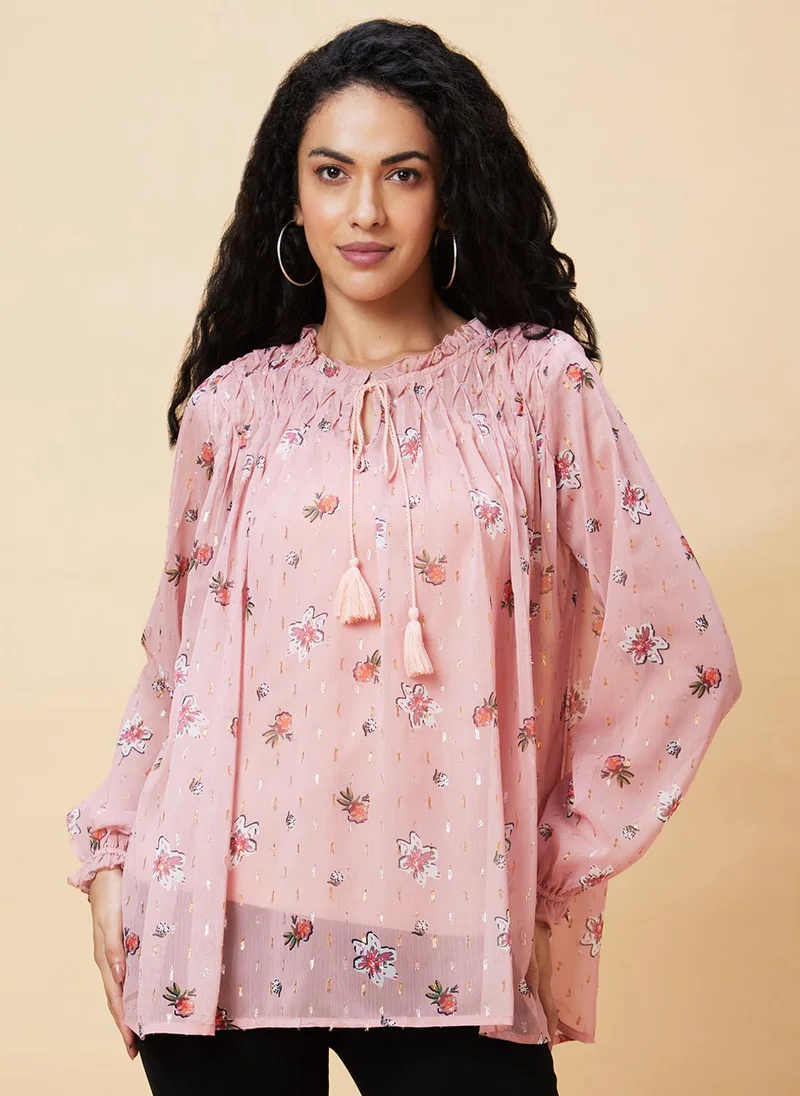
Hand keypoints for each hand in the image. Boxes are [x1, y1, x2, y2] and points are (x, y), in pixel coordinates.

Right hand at [88, 866, 138, 1059]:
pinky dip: (137, 986)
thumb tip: (118, 979)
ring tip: (142, 1028)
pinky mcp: (127, 940)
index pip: (115, 997)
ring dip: (131, 1007)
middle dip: (126, 1023)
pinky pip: (131, 969)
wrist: (111, 868)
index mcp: (105, 957)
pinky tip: (147, 992)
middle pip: (118, 997)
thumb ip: (114, 947)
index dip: (122, 1021)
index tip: (132, 1044)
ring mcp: (118, 950)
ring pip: (124, 986)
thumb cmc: (112, 892)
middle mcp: (111, 958)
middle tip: (136, 1048)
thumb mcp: (111, 919)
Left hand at [525, 919, 558, 1043]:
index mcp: (542, 978)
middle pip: (546, 1007)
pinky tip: (523, 1001)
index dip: (550, 1029)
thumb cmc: (530, 930)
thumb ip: (529, 969)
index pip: (550, 1010)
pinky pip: (535, 987)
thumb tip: (532, 992)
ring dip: (536, 1012)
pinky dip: (532, 999)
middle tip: (536, 1042)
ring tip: (528, 1027)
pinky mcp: (536, 965)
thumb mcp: (528, 950)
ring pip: (539, 997)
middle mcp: (543, 978)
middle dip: (543, 1025)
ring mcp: (540, 971)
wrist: (537, 913)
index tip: (548, 1047)